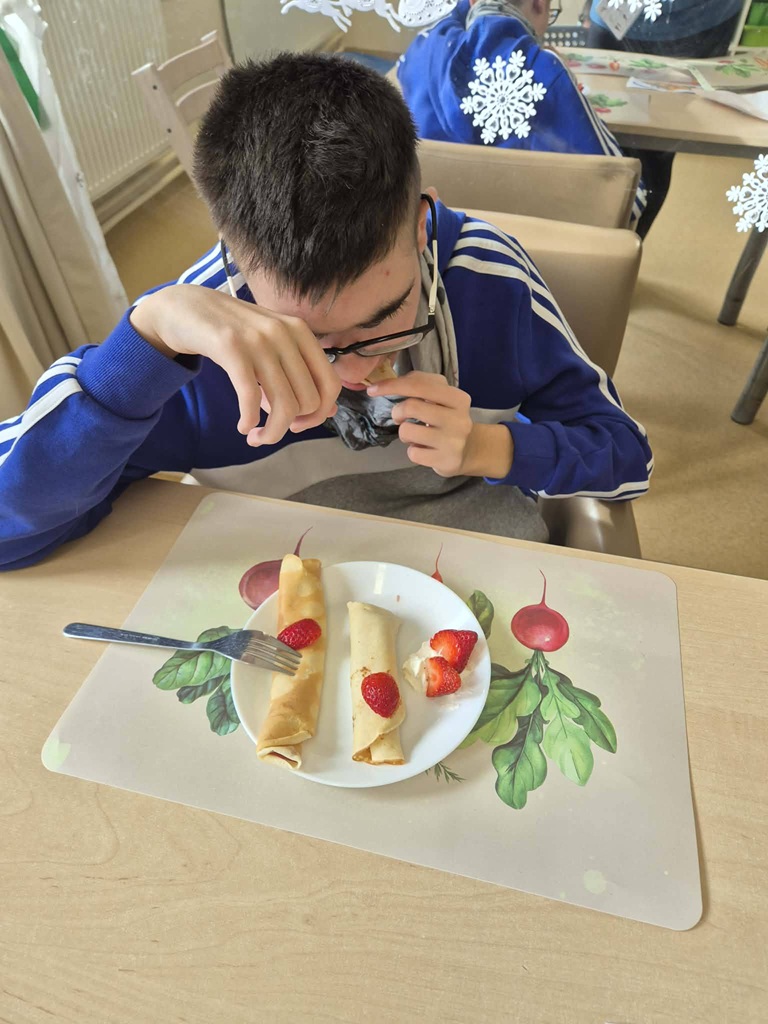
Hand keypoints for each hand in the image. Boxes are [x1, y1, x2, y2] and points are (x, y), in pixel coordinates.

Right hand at [130, 285, 340, 445]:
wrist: (186, 306)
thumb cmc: (232, 332)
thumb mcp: (270, 345)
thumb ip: (297, 372)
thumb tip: (325, 411)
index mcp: (300, 332)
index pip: (330, 385)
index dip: (318, 414)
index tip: (298, 423)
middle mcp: (284, 333)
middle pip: (308, 401)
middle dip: (291, 426)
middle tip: (270, 431)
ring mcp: (259, 339)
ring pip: (284, 405)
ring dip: (272, 433)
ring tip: (256, 437)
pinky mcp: (231, 348)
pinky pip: (251, 398)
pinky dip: (249, 421)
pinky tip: (243, 427)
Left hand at [368, 371, 513, 478]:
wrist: (469, 451)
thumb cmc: (447, 420)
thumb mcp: (442, 398)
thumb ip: (421, 384)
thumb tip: (390, 382)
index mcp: (457, 398)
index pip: (418, 385)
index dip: (391, 385)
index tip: (373, 389)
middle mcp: (458, 418)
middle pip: (411, 406)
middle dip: (398, 412)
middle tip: (400, 417)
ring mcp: (453, 441)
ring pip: (407, 431)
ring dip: (404, 433)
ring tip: (415, 435)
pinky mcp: (446, 460)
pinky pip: (413, 453)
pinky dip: (413, 451)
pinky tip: (424, 449)